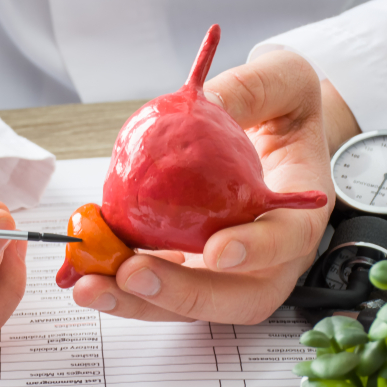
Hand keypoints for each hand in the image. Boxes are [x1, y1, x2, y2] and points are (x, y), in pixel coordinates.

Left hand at [72, 51, 351, 323]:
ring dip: (137, 301)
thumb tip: (204, 103)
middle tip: (131, 274)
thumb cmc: (286, 111)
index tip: (218, 251)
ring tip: (89, 286)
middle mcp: (268, 258)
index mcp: (300, 213)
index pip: (287, 242)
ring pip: (190, 304)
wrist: (275, 134)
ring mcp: (229, 272)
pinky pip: (159, 284)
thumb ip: (249, 91)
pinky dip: (121, 280)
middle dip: (180, 294)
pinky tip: (86, 265)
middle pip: (235, 298)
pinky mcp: (192, 270)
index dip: (255, 251)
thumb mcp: (281, 82)